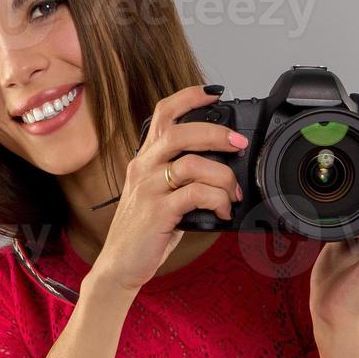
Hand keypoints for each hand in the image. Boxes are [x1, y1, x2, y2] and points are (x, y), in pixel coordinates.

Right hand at [91, 85, 245, 293]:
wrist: (119, 265)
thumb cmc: (143, 231)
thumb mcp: (159, 196)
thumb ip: (182, 178)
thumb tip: (222, 168)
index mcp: (144, 160)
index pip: (162, 114)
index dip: (188, 97)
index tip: (214, 93)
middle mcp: (143, 168)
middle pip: (179, 132)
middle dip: (215, 133)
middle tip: (239, 143)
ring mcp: (148, 189)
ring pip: (192, 164)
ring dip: (222, 175)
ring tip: (233, 192)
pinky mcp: (157, 212)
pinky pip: (196, 194)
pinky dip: (217, 200)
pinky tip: (222, 211)